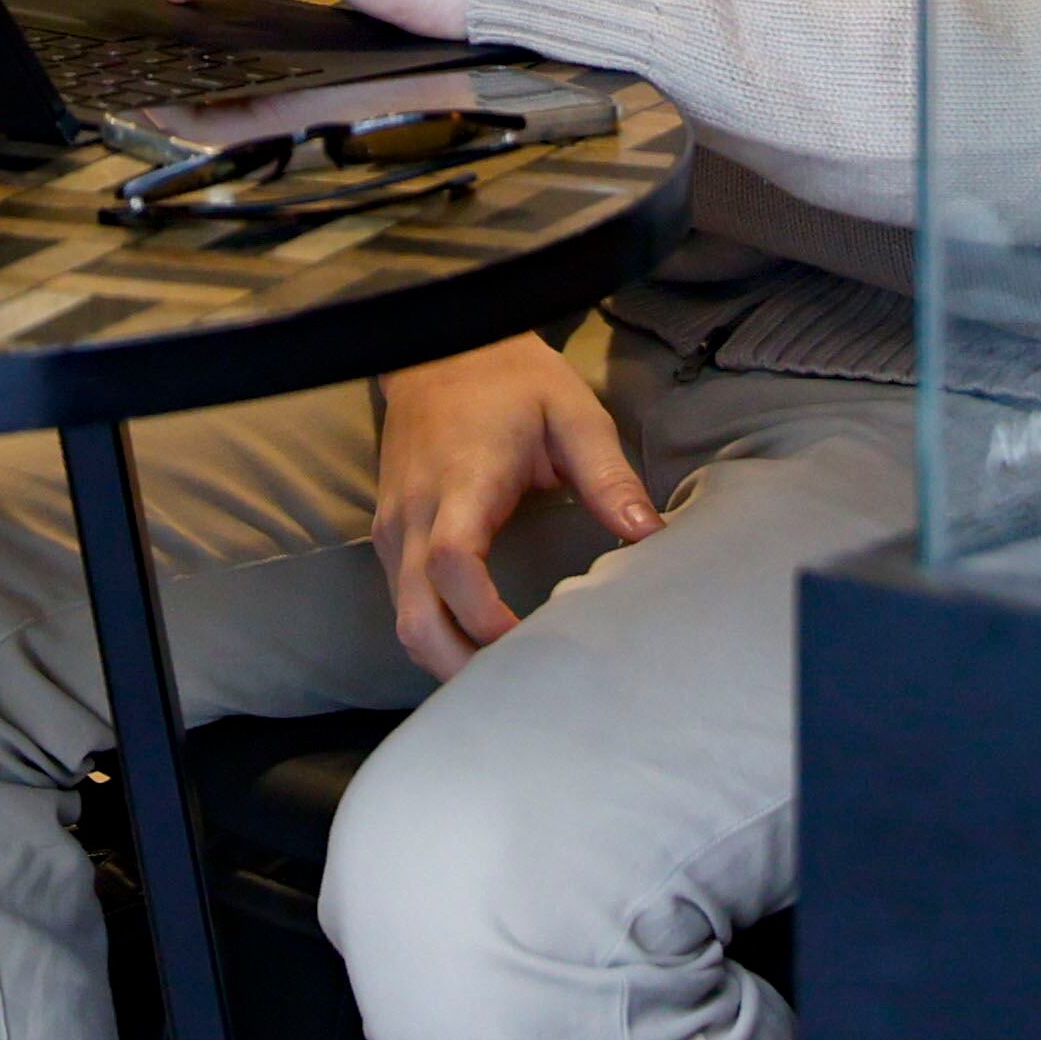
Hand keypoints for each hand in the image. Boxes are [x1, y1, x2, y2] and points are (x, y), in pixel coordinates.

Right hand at [370, 334, 659, 679]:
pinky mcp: (390, 536)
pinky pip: (404, 603)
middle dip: (460, 668)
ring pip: (404, 619)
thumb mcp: (572, 413)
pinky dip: (436, 635)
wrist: (440, 346)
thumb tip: (649, 534)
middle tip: (522, 693)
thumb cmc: (511, 379)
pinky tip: (481, 651)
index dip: (485, 617)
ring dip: (447, 659)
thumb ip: (608, 475)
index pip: (453, 564)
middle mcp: (414, 514)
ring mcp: (394, 529)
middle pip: (415, 617)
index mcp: (462, 482)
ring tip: (508, 682)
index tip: (531, 642)